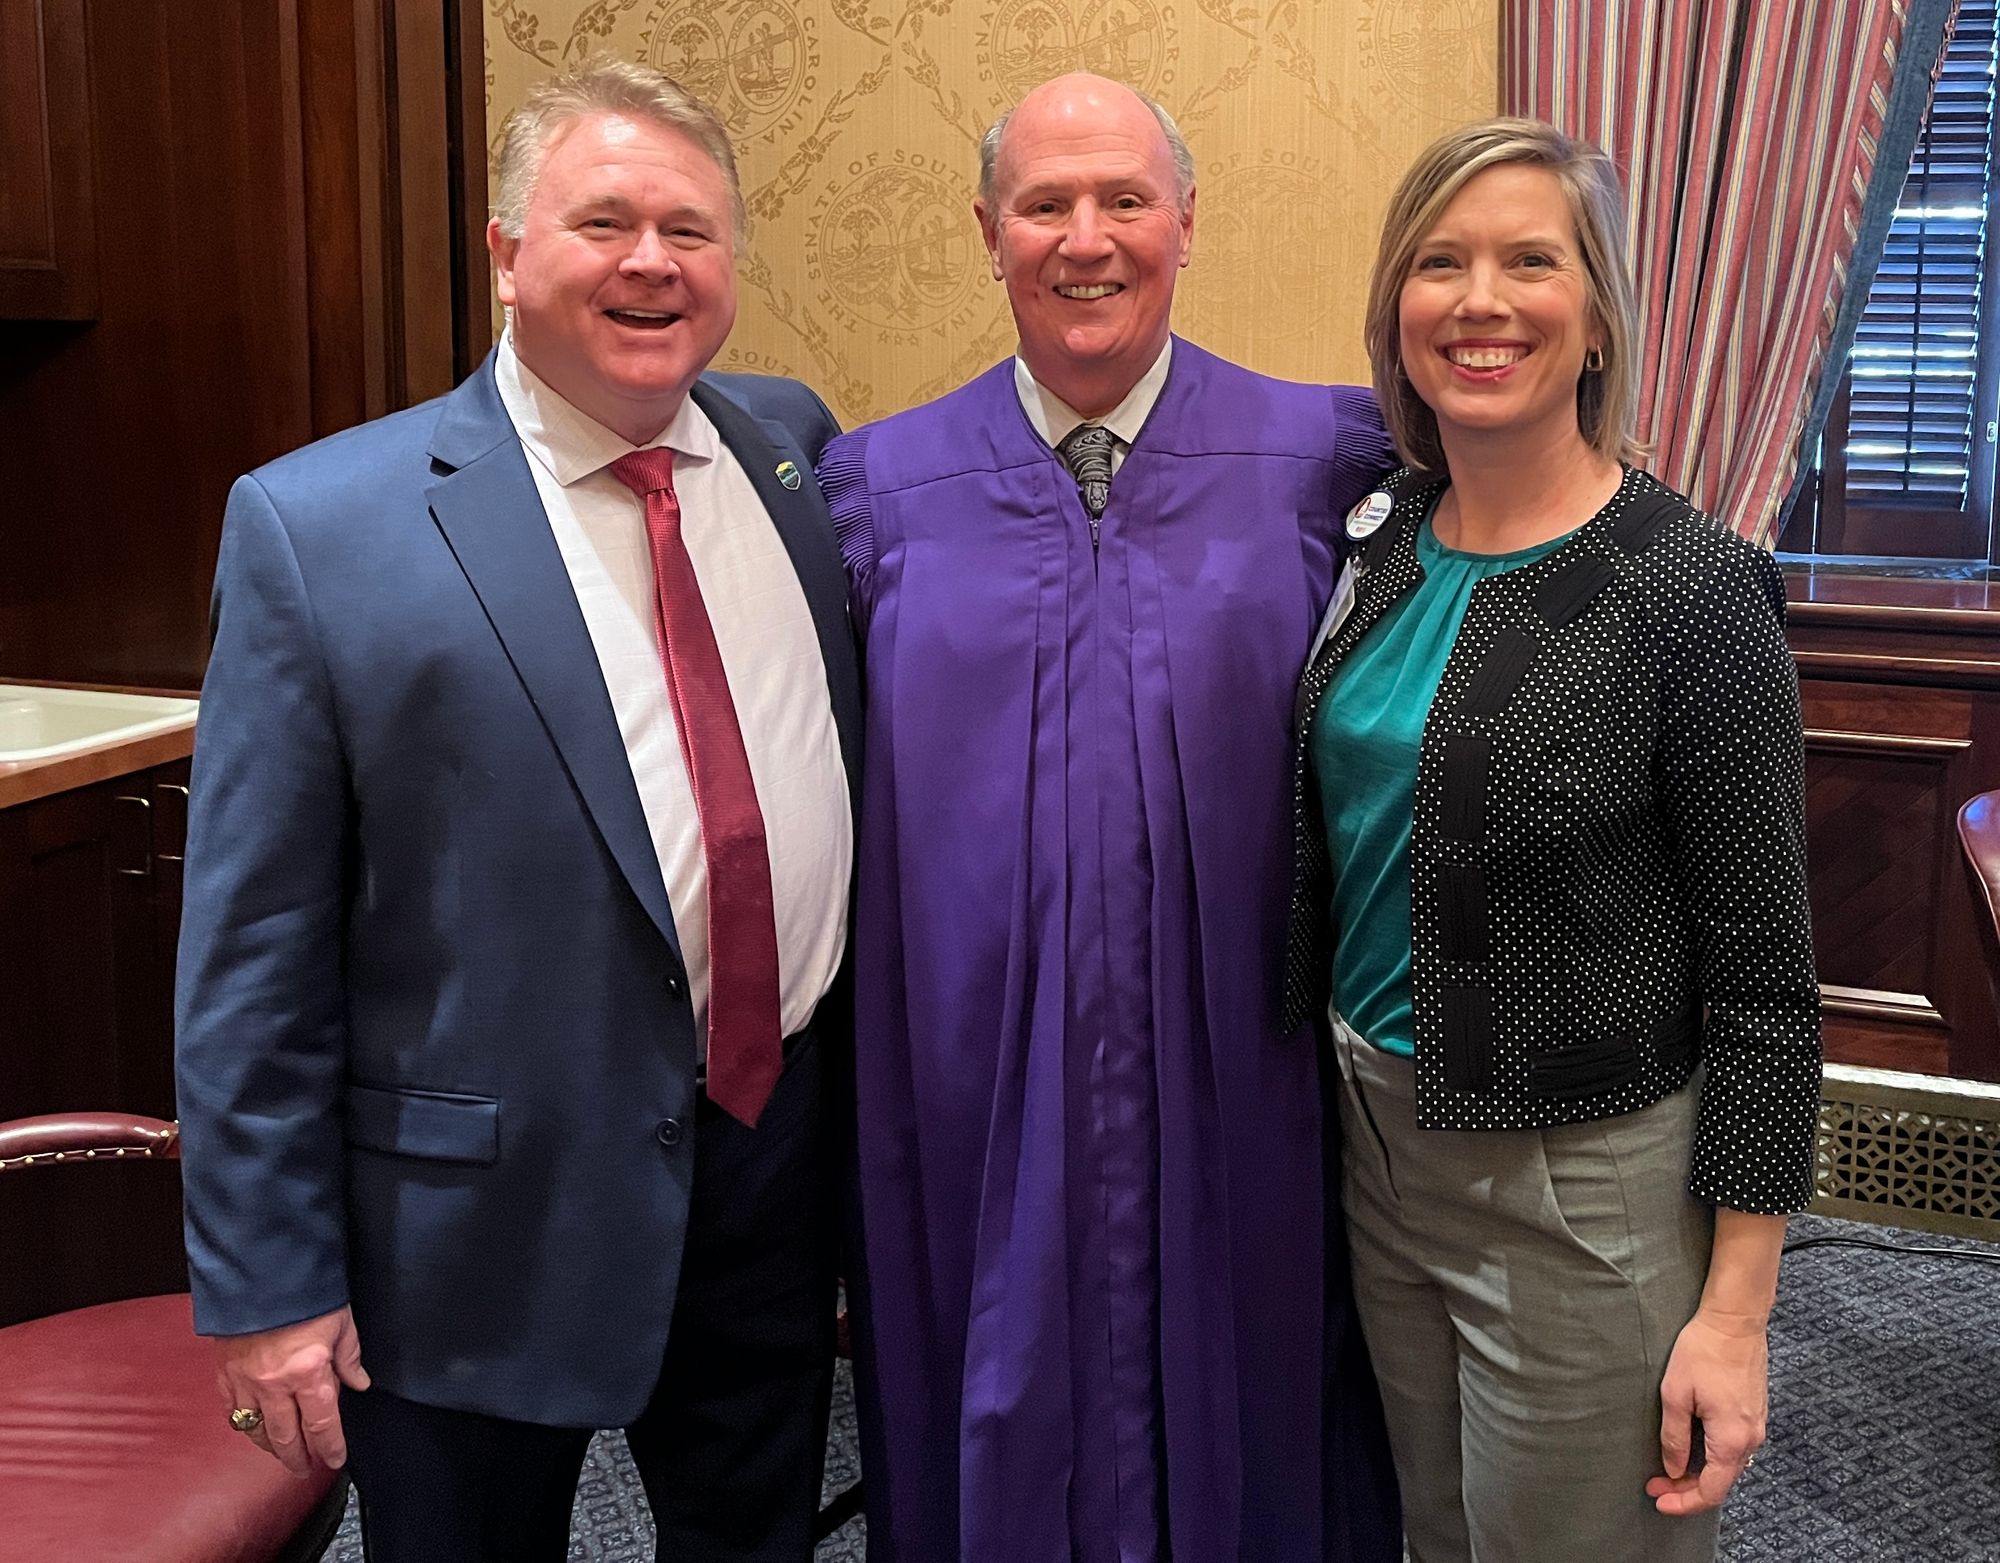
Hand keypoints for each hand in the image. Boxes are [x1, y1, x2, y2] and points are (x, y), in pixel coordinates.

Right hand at [213, 1305, 369, 1475]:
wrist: (261, 1272)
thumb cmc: (307, 1294)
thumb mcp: (341, 1323)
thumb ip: (349, 1358)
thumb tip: (359, 1383)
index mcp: (308, 1373)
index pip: (322, 1424)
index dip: (330, 1446)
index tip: (335, 1459)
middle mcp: (275, 1384)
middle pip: (286, 1435)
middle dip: (298, 1457)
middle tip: (305, 1469)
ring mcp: (246, 1381)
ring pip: (256, 1429)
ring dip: (269, 1446)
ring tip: (281, 1454)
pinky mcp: (225, 1372)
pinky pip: (231, 1410)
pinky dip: (242, 1424)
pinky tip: (250, 1429)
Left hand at [1647, 1306, 1768, 1514]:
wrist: (1735, 1322)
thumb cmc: (1703, 1352)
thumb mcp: (1675, 1394)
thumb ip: (1675, 1437)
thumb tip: (1674, 1469)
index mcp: (1732, 1440)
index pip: (1711, 1490)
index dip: (1684, 1502)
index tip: (1659, 1501)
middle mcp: (1751, 1439)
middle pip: (1721, 1481)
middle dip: (1687, 1489)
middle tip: (1655, 1485)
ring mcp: (1756, 1427)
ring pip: (1727, 1466)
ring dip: (1699, 1473)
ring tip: (1667, 1470)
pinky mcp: (1754, 1414)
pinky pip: (1733, 1448)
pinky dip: (1711, 1457)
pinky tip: (1690, 1450)